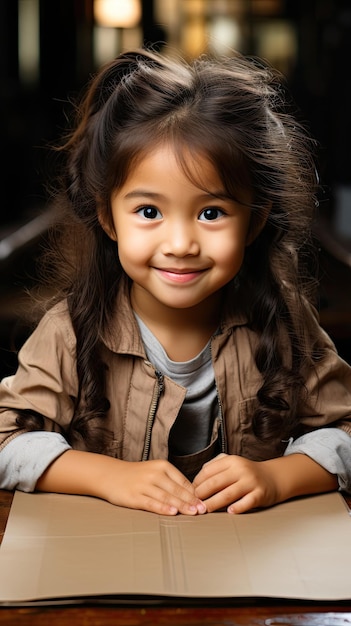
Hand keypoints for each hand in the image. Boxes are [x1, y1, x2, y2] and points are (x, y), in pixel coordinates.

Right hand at [36, 450, 206, 516]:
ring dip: (181, 505)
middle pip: (177, 489)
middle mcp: (154, 474)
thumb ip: (171, 481)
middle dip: (192, 501)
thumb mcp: (155, 472)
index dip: (195, 493)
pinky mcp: (135, 496)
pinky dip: (163, 508)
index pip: (183, 481)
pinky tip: (172, 512)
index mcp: (162, 466)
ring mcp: (144, 485)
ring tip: (193, 513)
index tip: (206, 502)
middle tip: (204, 510)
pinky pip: (151, 503)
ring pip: (167, 496)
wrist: (110, 475)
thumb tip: (192, 495)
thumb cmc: (136, 476)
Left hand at [192, 453, 280, 513]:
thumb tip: (196, 479)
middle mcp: (241, 469)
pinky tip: (230, 511)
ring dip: (214, 503)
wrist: (273, 478)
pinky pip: (247, 502)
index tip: (191, 492)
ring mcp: (251, 482)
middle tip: (194, 503)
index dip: (197, 483)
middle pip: (216, 483)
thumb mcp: (232, 464)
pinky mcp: (260, 494)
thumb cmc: (247, 473)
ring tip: (205, 510)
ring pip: (228, 494)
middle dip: (202, 494)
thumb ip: (215, 467)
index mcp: (231, 461)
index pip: (208, 471)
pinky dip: (238, 507)